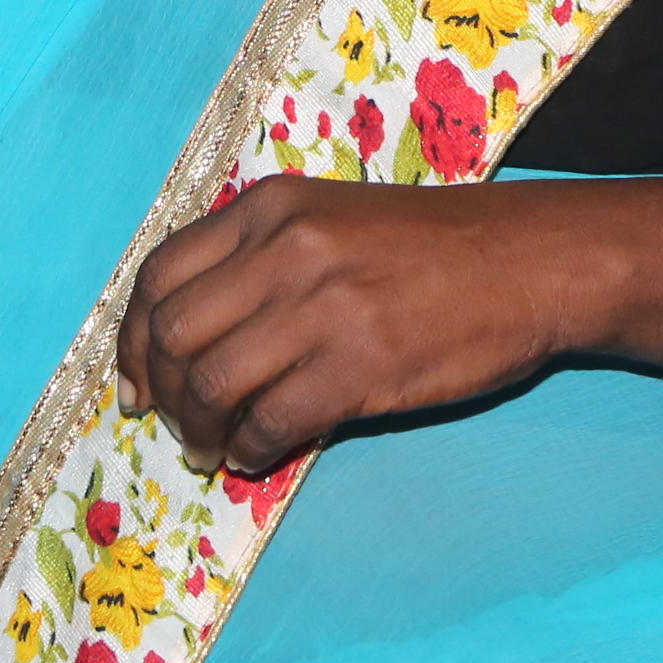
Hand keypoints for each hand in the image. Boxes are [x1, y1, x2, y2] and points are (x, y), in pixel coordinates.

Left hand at [112, 177, 601, 477]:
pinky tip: (256, 455)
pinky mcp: (359, 364)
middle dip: (160, 391)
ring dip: (199, 430)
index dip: (132, 339)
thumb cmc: (432, 247)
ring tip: (211, 449)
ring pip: (210, 383)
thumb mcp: (332, 218)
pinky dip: (248, 449)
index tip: (135, 381)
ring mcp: (321, 306)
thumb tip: (190, 338)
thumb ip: (262, 259)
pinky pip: (270, 421)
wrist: (530, 259)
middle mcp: (285, 248)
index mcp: (271, 207)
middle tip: (173, 424)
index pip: (159, 274)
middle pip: (172, 333)